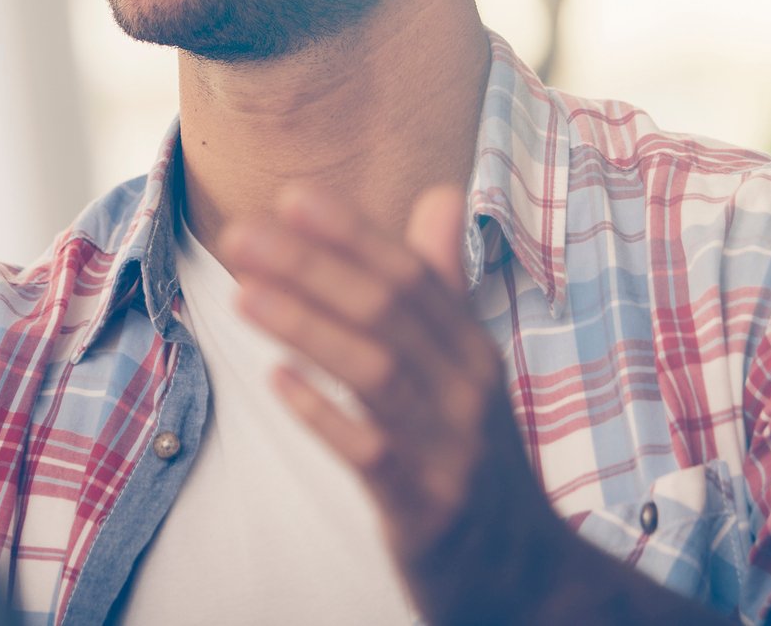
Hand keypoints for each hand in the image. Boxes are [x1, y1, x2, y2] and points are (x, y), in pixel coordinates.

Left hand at [220, 185, 568, 625]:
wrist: (528, 575)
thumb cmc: (477, 458)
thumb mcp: (468, 369)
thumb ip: (444, 286)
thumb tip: (437, 196)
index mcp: (474, 351)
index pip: (412, 275)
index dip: (352, 232)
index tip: (290, 195)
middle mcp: (469, 391)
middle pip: (388, 311)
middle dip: (311, 266)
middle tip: (242, 234)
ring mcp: (452, 451)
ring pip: (376, 372)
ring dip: (306, 326)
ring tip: (243, 294)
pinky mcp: (428, 509)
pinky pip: (370, 453)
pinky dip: (323, 414)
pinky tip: (277, 381)